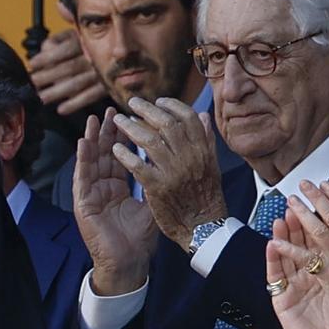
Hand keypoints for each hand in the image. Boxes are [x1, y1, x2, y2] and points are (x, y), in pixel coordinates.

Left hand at [29, 24, 107, 115]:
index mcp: (85, 41)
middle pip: (68, 68)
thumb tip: (44, 50)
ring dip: (58, 92)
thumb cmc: (87, 43)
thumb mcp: (73, 34)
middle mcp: (93, 57)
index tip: (32, 64)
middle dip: (48, 76)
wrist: (121, 51)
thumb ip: (57, 40)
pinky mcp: (107, 86)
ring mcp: (101, 73)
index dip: (47, 57)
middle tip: (33, 82)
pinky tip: (61, 109)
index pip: (64, 50)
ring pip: (77, 83)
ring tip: (42, 97)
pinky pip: (91, 96)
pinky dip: (76, 103)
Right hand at [72, 109, 158, 294]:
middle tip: (113, 111)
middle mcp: (104, 186)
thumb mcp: (153, 204)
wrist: (129, 262)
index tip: (132, 117)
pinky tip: (83, 143)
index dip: (125, 137)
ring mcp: (92, 193)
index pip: (122, 155)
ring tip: (94, 120)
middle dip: (109, 132)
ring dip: (92, 139)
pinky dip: (82, 159)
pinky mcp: (83, 202)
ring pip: (92, 161)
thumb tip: (176, 159)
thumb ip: (159, 181)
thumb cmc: (140, 238)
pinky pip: (82, 177)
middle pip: (106, 154)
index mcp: (119, 186)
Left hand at [110, 96, 224, 247]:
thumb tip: (203, 115)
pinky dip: (126, 154)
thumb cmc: (207, 196)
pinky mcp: (159, 187)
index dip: (171, 105)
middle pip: (166, 123)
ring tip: (118, 121)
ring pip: (149, 141)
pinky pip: (138, 165)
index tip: (158, 100)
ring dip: (131, 127)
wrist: (205, 228)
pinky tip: (116, 148)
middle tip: (131, 103)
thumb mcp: (212, 165)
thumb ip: (206, 139)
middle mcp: (190, 157)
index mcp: (203, 150)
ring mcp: (174, 172)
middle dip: (146, 109)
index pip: (188, 117)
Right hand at [266, 214, 328, 328]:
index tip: (314, 203)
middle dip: (297, 222)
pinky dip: (274, 259)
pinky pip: (276, 275)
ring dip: (282, 235)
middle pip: (299, 243)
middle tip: (295, 203)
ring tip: (281, 218)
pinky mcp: (282, 297)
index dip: (315, 221)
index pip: (316, 240)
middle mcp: (305, 274)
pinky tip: (273, 245)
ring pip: (285, 255)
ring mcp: (293, 284)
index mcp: (321, 269)